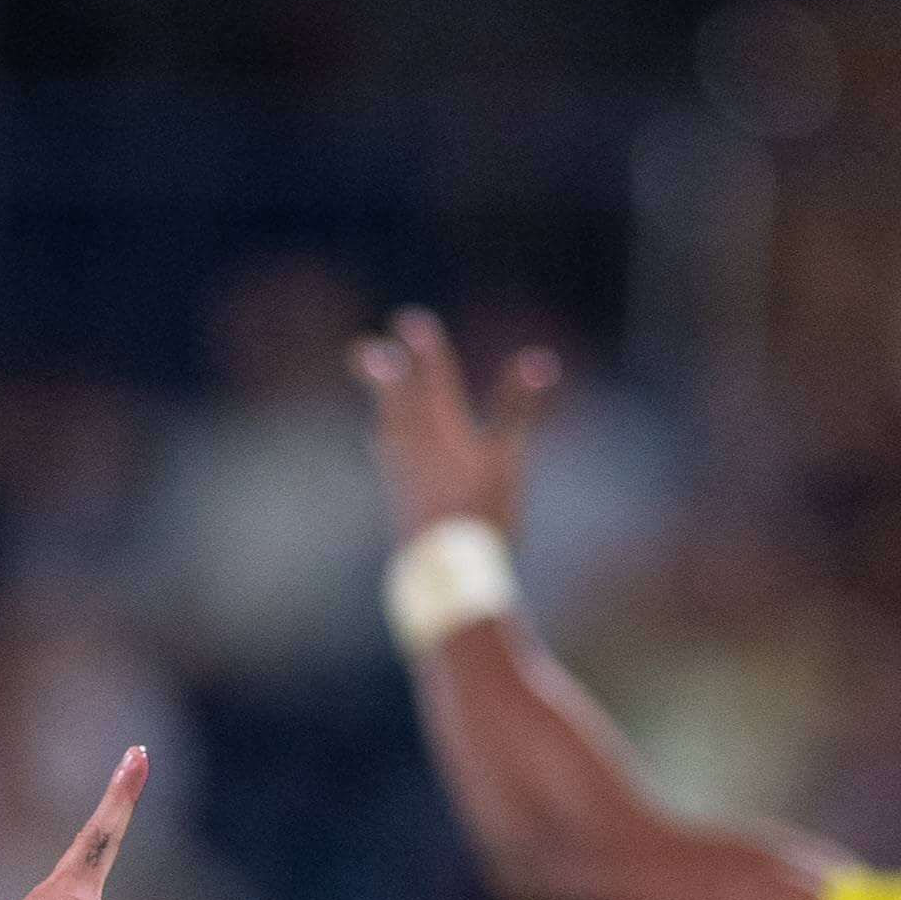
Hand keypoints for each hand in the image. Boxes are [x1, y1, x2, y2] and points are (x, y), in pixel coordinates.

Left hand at [353, 307, 557, 542]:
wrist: (444, 578)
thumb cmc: (480, 517)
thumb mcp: (506, 458)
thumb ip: (518, 406)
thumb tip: (539, 361)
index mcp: (441, 433)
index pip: (431, 381)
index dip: (423, 351)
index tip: (409, 321)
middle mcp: (414, 451)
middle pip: (397, 402)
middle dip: (385, 372)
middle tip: (361, 351)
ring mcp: (404, 478)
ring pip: (389, 427)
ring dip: (384, 401)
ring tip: (374, 387)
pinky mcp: (401, 502)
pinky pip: (389, 456)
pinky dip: (386, 435)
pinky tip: (381, 440)